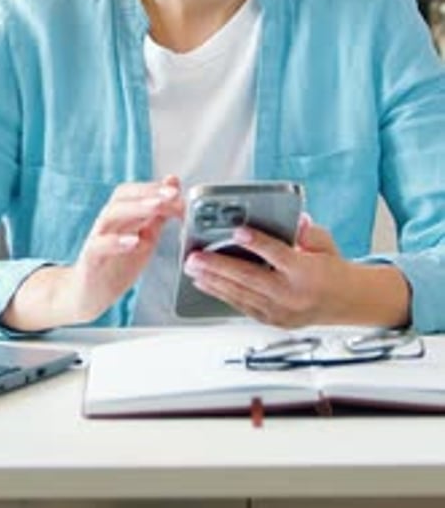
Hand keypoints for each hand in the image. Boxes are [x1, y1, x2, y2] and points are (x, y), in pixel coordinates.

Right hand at [0, 175, 183, 330]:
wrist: (87, 294)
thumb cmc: (117, 263)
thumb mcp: (146, 238)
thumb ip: (159, 215)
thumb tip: (175, 190)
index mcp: (122, 215)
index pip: (137, 191)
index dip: (157, 188)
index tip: (178, 189)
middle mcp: (108, 222)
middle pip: (123, 196)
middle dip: (149, 192)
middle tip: (172, 194)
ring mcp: (98, 238)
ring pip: (111, 214)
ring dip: (136, 208)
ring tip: (157, 207)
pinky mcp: (90, 259)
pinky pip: (99, 246)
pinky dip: (116, 241)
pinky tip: (133, 241)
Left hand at [183, 213, 410, 327]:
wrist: (346, 302)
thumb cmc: (332, 270)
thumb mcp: (325, 244)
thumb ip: (309, 232)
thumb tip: (297, 221)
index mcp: (306, 272)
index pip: (278, 254)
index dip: (257, 242)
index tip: (238, 231)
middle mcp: (291, 294)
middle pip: (250, 278)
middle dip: (218, 266)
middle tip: (195, 257)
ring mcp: (280, 311)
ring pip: (241, 294)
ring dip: (213, 281)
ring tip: (193, 270)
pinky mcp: (273, 320)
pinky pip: (243, 306)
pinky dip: (222, 295)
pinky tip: (207, 285)